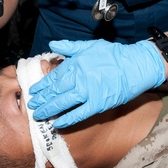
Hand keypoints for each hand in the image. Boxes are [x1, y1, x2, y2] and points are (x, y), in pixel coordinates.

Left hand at [28, 39, 165, 127]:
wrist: (136, 65)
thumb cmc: (114, 54)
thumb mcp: (90, 45)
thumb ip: (69, 47)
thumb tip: (52, 44)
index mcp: (76, 63)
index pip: (54, 76)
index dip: (42, 85)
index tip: (33, 91)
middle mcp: (79, 78)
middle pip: (55, 90)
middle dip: (42, 99)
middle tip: (32, 105)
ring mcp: (88, 92)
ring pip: (63, 102)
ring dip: (50, 109)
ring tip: (39, 115)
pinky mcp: (99, 103)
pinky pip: (80, 113)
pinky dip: (68, 119)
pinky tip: (58, 123)